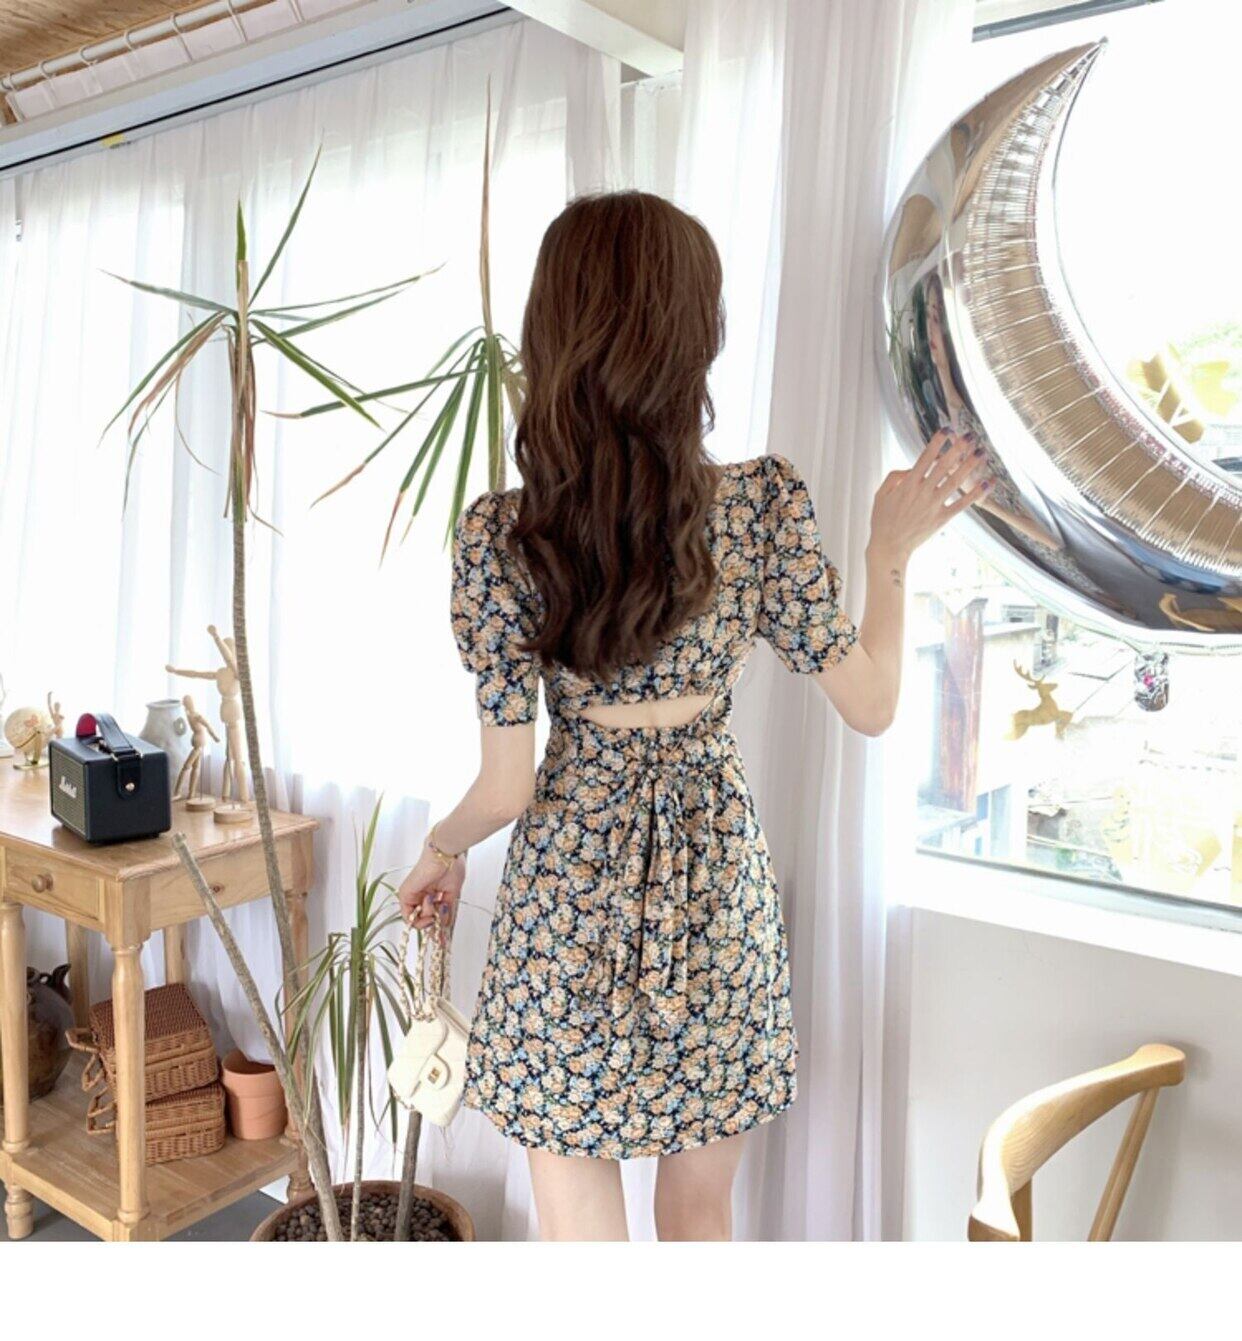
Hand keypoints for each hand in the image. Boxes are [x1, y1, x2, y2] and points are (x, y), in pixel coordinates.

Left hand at [397, 846, 465, 929]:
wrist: (445, 855)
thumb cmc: (451, 867)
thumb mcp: (452, 894)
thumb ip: (446, 911)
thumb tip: (444, 925)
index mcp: (429, 894)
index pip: (429, 916)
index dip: (435, 925)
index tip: (442, 928)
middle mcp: (419, 896)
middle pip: (421, 921)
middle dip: (432, 921)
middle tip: (439, 913)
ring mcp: (411, 895)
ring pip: (415, 921)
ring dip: (428, 916)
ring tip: (435, 901)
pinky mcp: (404, 894)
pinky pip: (408, 916)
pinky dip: (421, 914)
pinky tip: (429, 900)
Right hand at [868, 428, 991, 567]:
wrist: (889, 547)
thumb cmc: (883, 521)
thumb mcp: (880, 495)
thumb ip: (894, 477)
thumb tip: (910, 467)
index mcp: (908, 484)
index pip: (925, 457)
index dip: (937, 442)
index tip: (947, 429)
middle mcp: (923, 492)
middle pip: (944, 466)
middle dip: (958, 449)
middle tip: (971, 435)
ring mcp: (933, 505)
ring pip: (955, 482)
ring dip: (970, 466)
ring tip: (983, 453)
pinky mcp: (941, 519)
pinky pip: (962, 504)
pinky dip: (976, 494)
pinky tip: (989, 483)